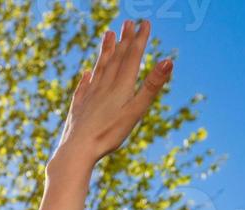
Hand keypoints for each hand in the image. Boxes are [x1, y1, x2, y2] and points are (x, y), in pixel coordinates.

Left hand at [50, 18, 171, 174]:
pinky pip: (83, 89)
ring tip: (107, 35)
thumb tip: (168, 60)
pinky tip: (86, 74)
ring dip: (105, 52)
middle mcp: (103, 87)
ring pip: (98, 69)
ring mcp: (88, 97)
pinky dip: (86, 79)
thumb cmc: (108, 134)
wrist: (76, 151)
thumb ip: (151, 86)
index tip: (145, 23)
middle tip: (128, 22)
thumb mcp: (135, 111)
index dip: (139, 40)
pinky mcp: (77, 109)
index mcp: (120, 87)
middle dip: (123, 40)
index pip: (132, 57)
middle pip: (115, 59)